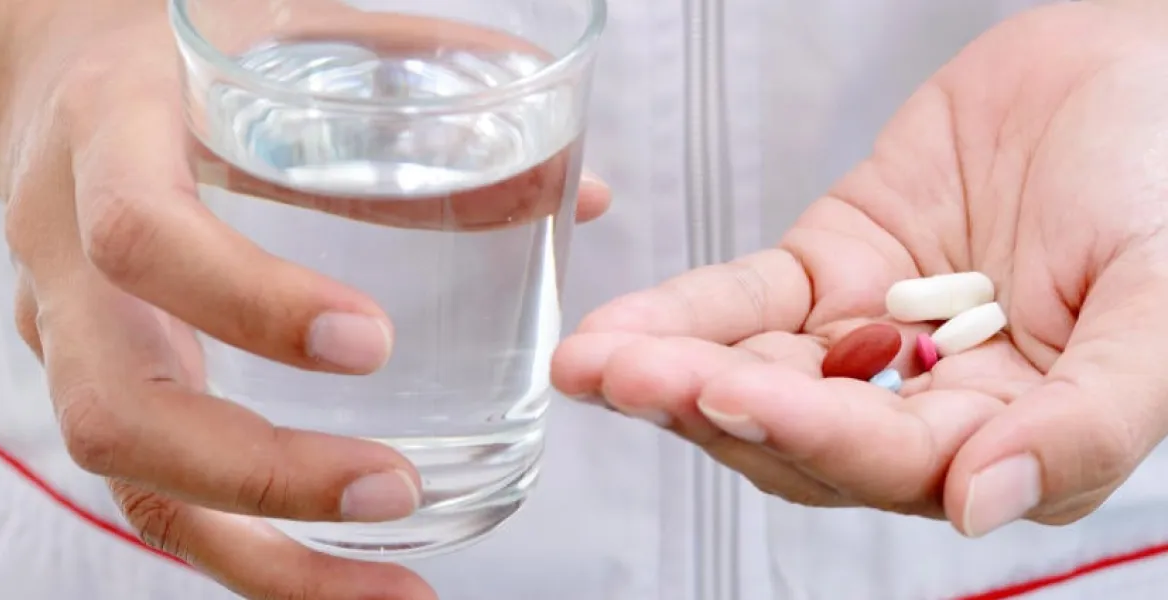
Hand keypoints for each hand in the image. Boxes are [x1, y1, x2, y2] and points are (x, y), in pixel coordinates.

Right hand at [0, 2, 609, 598]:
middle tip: (396, 491)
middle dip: (260, 473)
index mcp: (113, 141)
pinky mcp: (99, 382)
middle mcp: (68, 257)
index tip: (373, 347)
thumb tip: (579, 194)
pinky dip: (250, 548)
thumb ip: (431, 91)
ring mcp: (70, 334)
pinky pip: (156, 488)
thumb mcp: (292, 31)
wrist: (61, 74)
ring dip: (262, 552)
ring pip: (132, 481)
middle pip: (119, 408)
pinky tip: (340, 575)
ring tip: (393, 591)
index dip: (251, 303)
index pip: (146, 238)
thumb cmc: (187, 52)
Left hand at [554, 1, 1167, 537]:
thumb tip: (980, 504)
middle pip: (801, 433)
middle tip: (629, 381)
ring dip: (673, 371)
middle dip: (709, 408)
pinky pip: (748, 301)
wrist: (1137, 66)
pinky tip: (618, 331)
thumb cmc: (1167, 180)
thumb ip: (1090, 419)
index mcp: (1016, 433)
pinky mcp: (832, 270)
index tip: (732, 395)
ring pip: (758, 371)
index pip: (893, 461)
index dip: (811, 433)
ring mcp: (874, 336)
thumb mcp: (1162, 305)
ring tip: (594, 364)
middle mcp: (934, 402)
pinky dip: (683, 313)